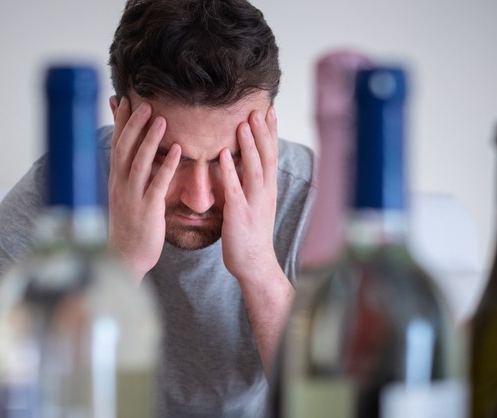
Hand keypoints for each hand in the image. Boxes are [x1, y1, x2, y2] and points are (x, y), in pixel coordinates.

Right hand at [108, 97, 180, 279]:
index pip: (116, 144)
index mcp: (115, 180)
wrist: (125, 257)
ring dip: (150, 139)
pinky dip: (167, 165)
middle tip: (146, 103)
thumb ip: (127, 176)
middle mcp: (120, 185)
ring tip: (162, 119)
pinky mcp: (147, 209)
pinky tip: (177, 151)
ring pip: (139, 162)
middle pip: (125, 147)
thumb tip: (131, 158)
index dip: (120, 122)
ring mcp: (132, 196)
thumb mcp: (124, 197)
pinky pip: (157, 183)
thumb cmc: (128, 227)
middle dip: (134, 124)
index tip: (124, 100)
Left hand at [219, 107, 279, 280]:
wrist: (255, 264)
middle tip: (258, 110)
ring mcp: (254, 203)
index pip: (272, 155)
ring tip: (243, 125)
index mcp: (269, 189)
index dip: (272, 132)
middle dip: (263, 133)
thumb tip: (241, 163)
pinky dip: (230, 170)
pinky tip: (224, 154)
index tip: (270, 110)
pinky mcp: (239, 214)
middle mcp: (265, 193)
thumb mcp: (255, 204)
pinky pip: (235, 189)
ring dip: (250, 146)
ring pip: (255, 170)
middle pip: (267, 157)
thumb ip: (250, 184)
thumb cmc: (251, 235)